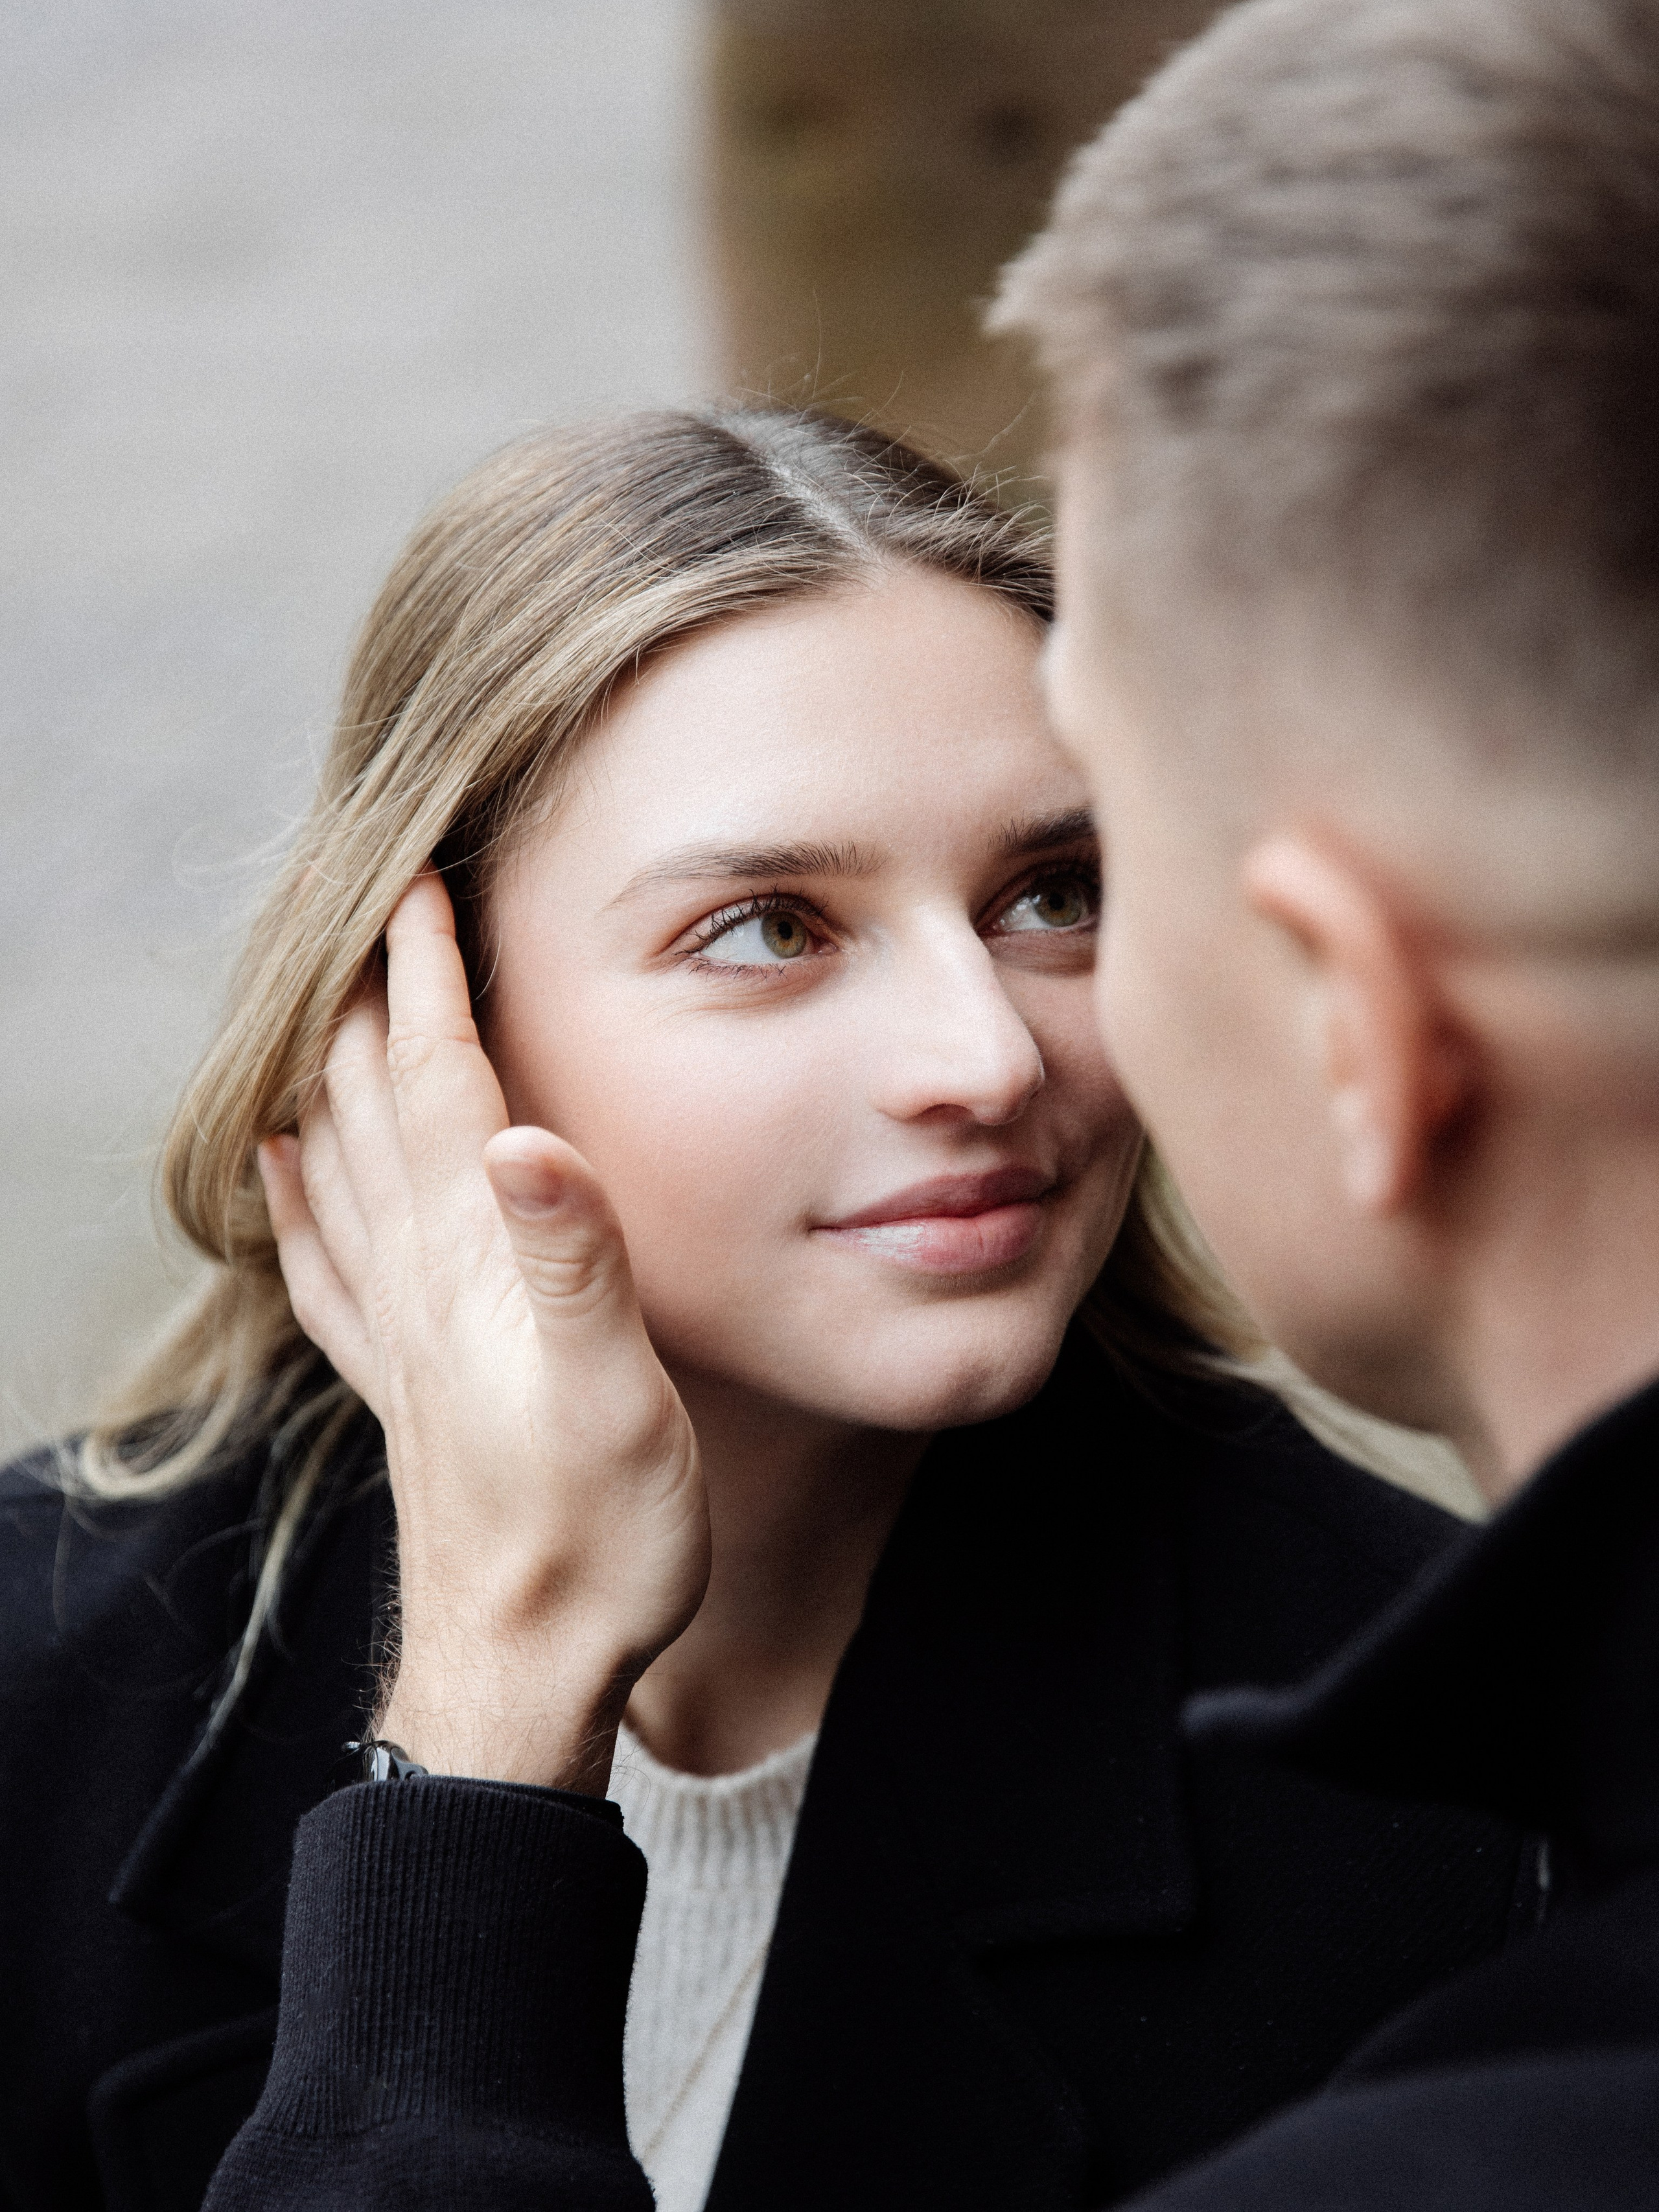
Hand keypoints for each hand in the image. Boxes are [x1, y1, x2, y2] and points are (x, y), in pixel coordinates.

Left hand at [256, 873, 707, 1790]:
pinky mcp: (403, 1386)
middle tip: (356, 903)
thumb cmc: (596, 1540)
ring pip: (338, 1171)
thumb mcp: (618, 1399)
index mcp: (474, 1267)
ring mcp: (400, 1338)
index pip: (436, 1089)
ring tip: (313, 1002)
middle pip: (368, 1109)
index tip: (416, 884)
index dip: (425, 982)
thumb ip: (576, 1263)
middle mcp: (420, 1285)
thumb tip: (530, 1135)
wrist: (527, 1672)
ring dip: (324, 1077)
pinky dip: (296, 1200)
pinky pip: (326, 1266)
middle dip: (362, 997)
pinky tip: (278, 1171)